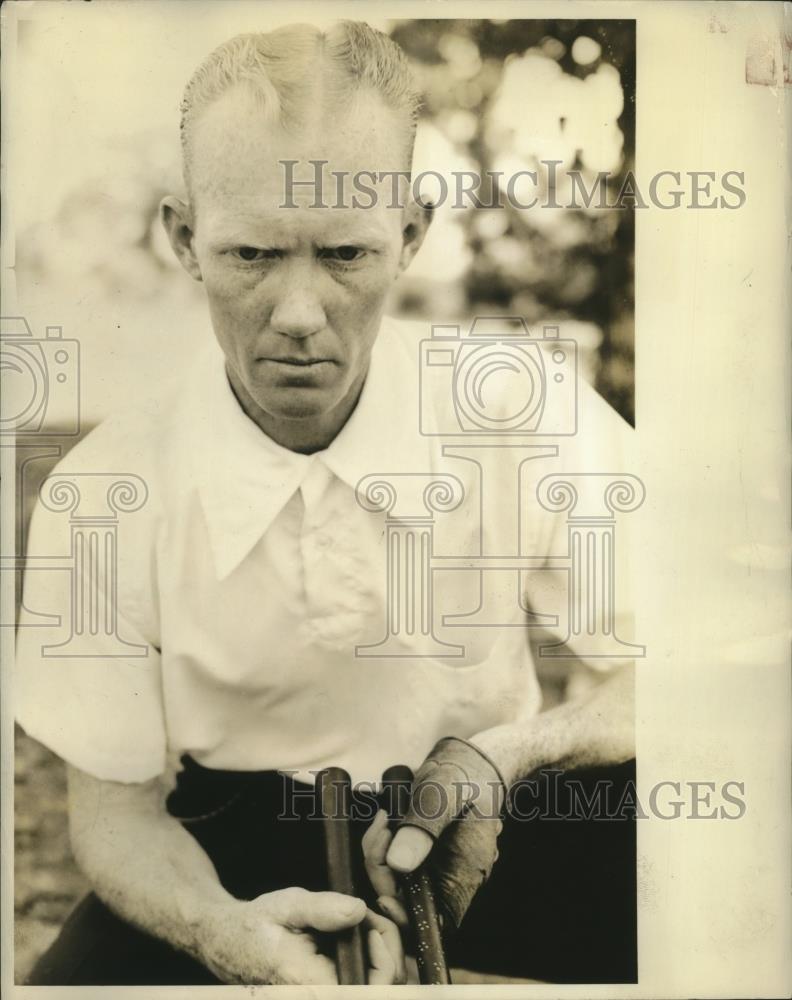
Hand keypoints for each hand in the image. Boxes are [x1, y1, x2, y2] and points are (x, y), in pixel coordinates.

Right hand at [201, 887, 405, 983]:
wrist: (230, 942)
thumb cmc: (257, 925)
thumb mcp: (288, 906)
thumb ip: (322, 909)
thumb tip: (358, 911)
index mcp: (312, 987)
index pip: (372, 990)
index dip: (385, 957)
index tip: (373, 923)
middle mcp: (319, 997)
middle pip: (382, 989)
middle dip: (388, 947)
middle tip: (372, 915)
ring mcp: (325, 995)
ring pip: (377, 987)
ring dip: (382, 952)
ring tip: (366, 921)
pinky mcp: (329, 992)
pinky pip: (362, 983)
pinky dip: (371, 958)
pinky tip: (362, 933)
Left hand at [365, 738, 505, 931]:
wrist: (475, 757)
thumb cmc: (465, 771)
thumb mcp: (444, 791)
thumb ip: (423, 826)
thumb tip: (398, 865)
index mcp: (465, 872)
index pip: (433, 920)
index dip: (405, 917)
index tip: (383, 894)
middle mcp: (452, 877)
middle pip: (408, 900)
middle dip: (383, 873)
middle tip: (379, 832)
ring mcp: (438, 867)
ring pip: (399, 882)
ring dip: (380, 857)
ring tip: (382, 821)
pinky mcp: (424, 853)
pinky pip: (397, 863)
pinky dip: (385, 847)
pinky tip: (384, 821)